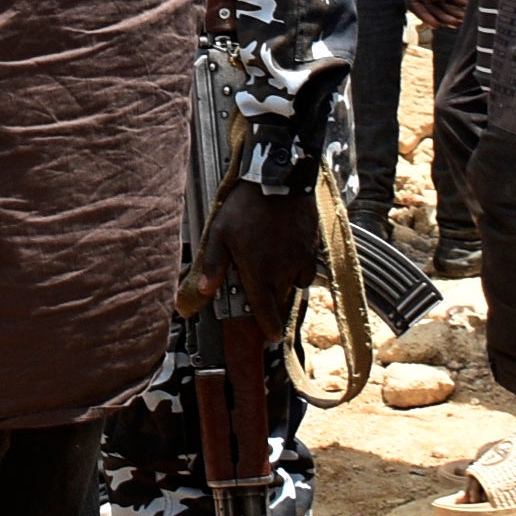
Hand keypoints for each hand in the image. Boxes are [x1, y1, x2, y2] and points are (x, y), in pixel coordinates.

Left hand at [206, 181, 321, 334]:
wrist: (278, 179)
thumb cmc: (246, 204)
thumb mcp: (220, 232)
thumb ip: (213, 265)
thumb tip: (204, 290)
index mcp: (258, 270)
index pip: (265, 310)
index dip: (268, 327)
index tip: (271, 337)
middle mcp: (281, 270)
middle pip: (279, 301)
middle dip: (272, 308)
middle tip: (263, 308)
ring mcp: (299, 260)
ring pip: (292, 286)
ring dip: (281, 288)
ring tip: (268, 277)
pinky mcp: (311, 248)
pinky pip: (306, 271)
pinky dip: (296, 273)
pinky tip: (284, 261)